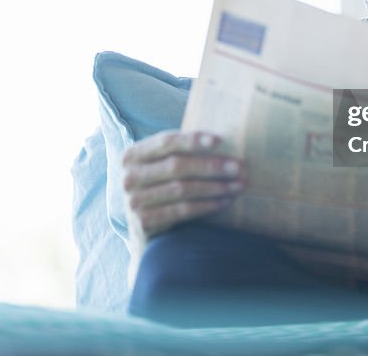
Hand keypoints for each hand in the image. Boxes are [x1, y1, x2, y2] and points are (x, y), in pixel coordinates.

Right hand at [121, 130, 243, 241]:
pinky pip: (182, 210)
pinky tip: (224, 201)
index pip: (166, 142)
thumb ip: (178, 151)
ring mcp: (134, 201)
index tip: (219, 140)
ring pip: (182, 189)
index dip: (192, 140)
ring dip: (215, 187)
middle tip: (239, 167)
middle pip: (177, 166)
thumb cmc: (161, 188)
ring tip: (237, 185)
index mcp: (132, 155)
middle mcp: (129, 177)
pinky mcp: (145, 222)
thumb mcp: (161, 166)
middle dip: (212, 165)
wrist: (144, 230)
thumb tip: (220, 138)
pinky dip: (207, 205)